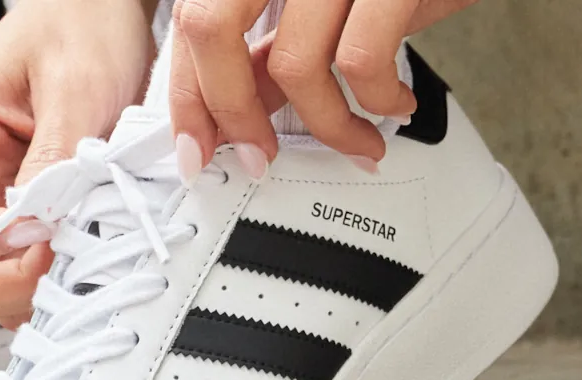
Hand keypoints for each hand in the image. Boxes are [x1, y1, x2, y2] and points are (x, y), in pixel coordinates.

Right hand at [0, 0, 155, 327]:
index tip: (34, 232)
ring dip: (34, 288)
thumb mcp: (73, 85)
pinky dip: (58, 282)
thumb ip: (55, 159)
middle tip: (65, 260)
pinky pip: (30, 275)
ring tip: (86, 257)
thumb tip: (40, 225)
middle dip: (4, 282)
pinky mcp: (34, 223)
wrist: (106, 10)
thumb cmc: (81, 27)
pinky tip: (93, 257)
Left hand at [169, 0, 476, 179]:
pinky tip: (395, 104)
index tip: (196, 146)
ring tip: (358, 140)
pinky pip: (362, 59)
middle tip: (259, 157)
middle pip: (210, 29)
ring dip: (326, 125)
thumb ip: (277, 40)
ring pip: (292, 62)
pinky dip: (377, 100)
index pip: (191, 21)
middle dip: (230, 112)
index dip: (187, 93)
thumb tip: (243, 105)